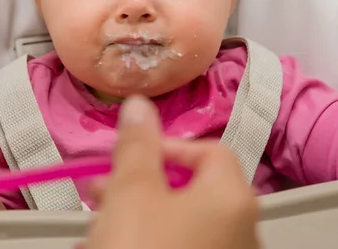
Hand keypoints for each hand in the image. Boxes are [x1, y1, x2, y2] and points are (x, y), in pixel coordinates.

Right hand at [83, 96, 259, 248]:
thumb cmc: (143, 248)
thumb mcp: (132, 192)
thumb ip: (137, 145)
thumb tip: (140, 103)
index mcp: (231, 197)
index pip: (207, 151)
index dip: (165, 147)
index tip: (128, 160)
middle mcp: (241, 229)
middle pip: (189, 190)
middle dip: (138, 186)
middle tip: (98, 193)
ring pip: (177, 225)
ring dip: (134, 218)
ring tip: (96, 231)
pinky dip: (148, 244)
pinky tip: (112, 248)